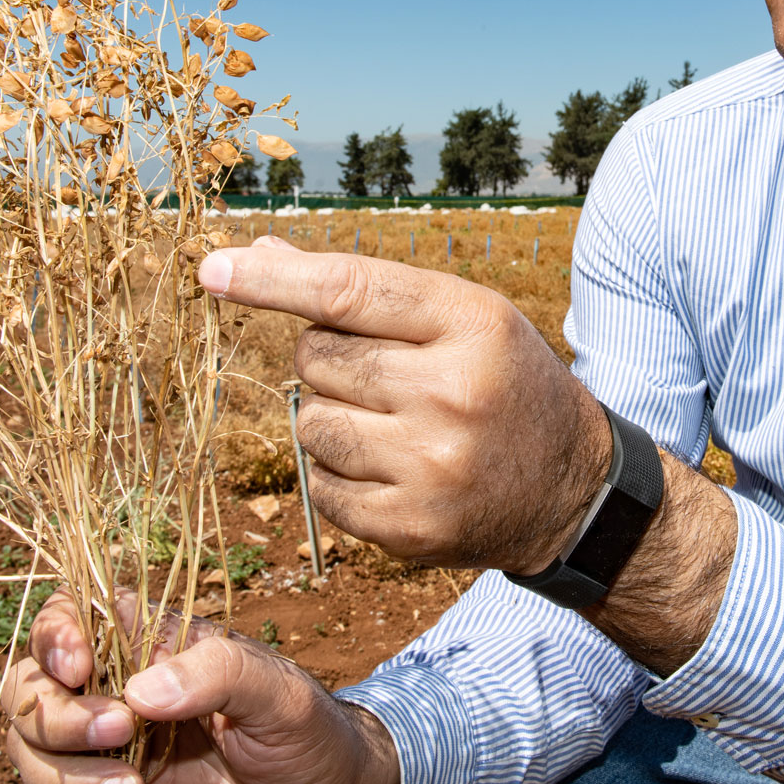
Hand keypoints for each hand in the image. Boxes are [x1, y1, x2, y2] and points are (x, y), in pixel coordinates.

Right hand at [4, 587, 398, 783]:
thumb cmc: (306, 734)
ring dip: (60, 773)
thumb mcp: (279, 694)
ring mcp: (104, 749)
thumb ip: (220, 671)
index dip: (55, 633)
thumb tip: (140, 690)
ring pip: (28, 748)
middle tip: (118, 732)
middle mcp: (115, 691)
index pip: (70, 614)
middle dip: (55, 714)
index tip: (78, 665)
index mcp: (151, 646)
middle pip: (30, 686)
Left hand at [198, 237, 611, 572]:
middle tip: (390, 376)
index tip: (212, 268)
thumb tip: (259, 255)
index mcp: (473, 324)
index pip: (348, 291)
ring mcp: (430, 467)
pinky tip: (392, 470)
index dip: (272, 280)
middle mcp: (452, 393)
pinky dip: (339, 475)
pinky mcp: (408, 528)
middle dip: (331, 359)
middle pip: (317, 356)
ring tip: (394, 425)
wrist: (571, 489)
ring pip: (310, 422)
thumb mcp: (461, 316)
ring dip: (332, 417)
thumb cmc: (502, 383)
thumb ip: (364, 288)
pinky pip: (319, 487)